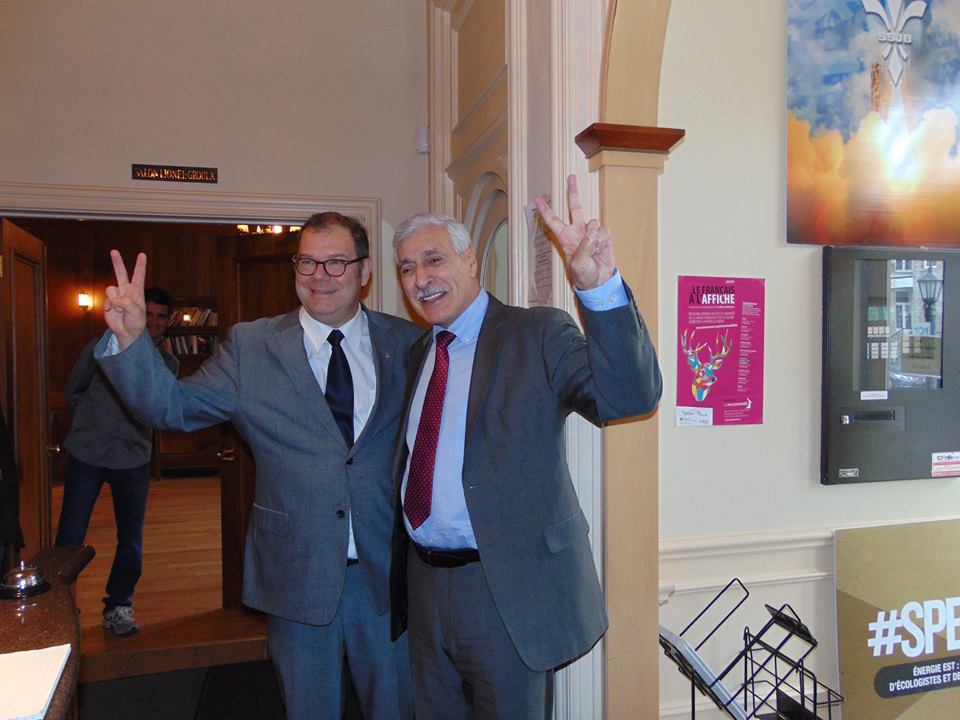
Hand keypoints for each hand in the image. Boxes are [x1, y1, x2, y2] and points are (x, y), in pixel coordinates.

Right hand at [104, 250, 146, 349]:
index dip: (140, 265)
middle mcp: (126, 290)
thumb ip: (127, 303)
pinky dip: (108, 306)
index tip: (142, 254)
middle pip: (121, 273)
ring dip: (114, 301)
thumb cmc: (136, 322)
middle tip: (114, 251)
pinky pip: (106, 299)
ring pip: (110, 289)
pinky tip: (113, 312)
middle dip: (117, 262)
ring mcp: (117, 295)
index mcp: (137, 291)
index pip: (139, 276)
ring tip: (120, 310)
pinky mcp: (108, 301)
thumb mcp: (136, 313)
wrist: (127, 332)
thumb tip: (115, 298)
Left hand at [535, 174, 614, 289]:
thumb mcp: (578, 264)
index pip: (553, 221)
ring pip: (593, 223)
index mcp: (565, 237)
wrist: (600, 281)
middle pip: (574, 207)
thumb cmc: (584, 275)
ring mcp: (590, 232)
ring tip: (593, 251)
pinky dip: (603, 241)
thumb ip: (584, 246)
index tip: (536, 200)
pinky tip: (601, 250)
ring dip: (595, 238)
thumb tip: (592, 231)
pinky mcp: (603, 235)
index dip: (545, 211)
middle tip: (571, 177)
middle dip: (573, 191)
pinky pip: (604, 231)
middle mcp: (577, 231)